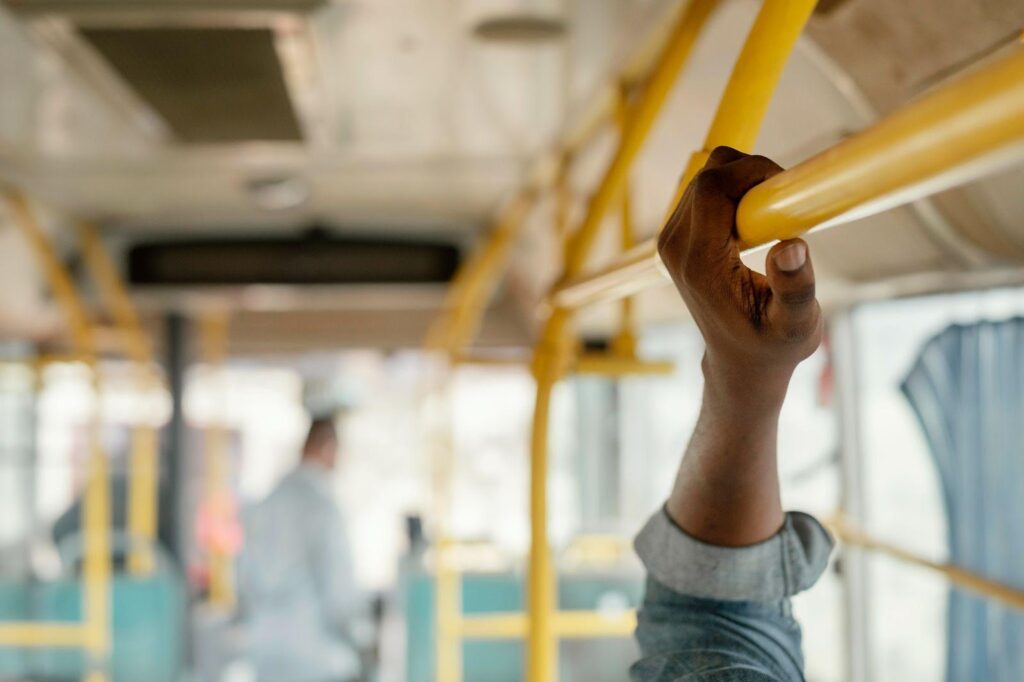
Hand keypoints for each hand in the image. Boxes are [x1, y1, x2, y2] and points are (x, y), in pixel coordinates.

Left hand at [658, 146, 822, 406]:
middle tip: (787, 205)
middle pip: (709, 173)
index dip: (754, 171)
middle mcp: (675, 246)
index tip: (787, 190)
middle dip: (754, 173)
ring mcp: (672, 239)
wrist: (740, 361)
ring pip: (708, 175)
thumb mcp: (795, 327)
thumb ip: (794, 289)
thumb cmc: (770, 346)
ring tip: (774, 218)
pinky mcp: (678, 235)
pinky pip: (707, 189)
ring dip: (746, 182)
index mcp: (699, 262)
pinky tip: (756, 223)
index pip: (713, 186)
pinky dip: (736, 191)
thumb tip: (790, 247)